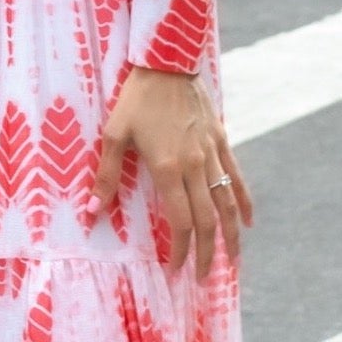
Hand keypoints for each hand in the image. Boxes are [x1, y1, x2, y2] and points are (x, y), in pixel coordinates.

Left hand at [88, 68, 254, 279]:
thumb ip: (105, 176)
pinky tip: (249, 222)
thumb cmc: (136, 98)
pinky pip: (237, 177)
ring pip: (227, 204)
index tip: (175, 270)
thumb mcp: (114, 134)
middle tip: (202, 279)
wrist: (169, 62)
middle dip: (207, 254)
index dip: (181, 250)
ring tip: (233, 262)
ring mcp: (212, 154)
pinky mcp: (222, 141)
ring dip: (232, 236)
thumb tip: (92, 212)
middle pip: (208, 221)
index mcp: (168, 168)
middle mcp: (195, 165)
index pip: (181, 221)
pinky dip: (244, 202)